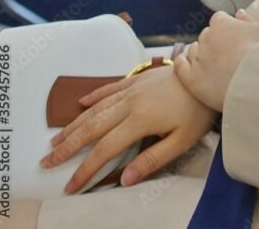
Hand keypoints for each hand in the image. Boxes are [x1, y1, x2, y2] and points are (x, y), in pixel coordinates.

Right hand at [40, 65, 216, 193]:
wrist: (211, 71)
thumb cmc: (200, 109)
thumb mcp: (182, 140)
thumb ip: (152, 160)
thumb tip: (123, 180)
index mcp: (140, 120)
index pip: (105, 149)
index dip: (85, 169)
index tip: (70, 186)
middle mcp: (131, 102)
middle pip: (92, 127)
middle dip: (69, 146)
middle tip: (47, 160)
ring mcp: (133, 88)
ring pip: (97, 108)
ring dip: (75, 124)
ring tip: (57, 138)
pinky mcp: (139, 78)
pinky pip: (110, 88)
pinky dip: (94, 96)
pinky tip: (81, 103)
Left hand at [174, 10, 258, 111]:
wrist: (254, 79)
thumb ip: (247, 19)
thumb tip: (238, 13)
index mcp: (220, 23)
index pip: (219, 20)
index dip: (226, 28)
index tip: (233, 38)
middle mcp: (206, 37)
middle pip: (206, 35)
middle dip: (214, 42)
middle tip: (227, 54)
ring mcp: (198, 57)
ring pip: (194, 50)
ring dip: (200, 54)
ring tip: (213, 64)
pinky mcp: (191, 77)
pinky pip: (180, 66)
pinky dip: (181, 62)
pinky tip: (183, 62)